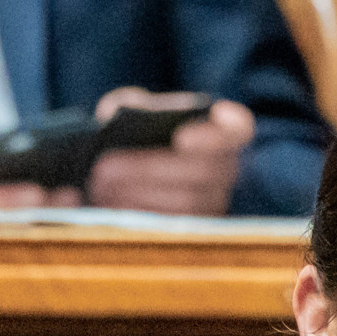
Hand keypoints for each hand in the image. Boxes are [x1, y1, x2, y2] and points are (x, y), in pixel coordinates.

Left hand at [85, 89, 254, 215]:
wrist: (136, 166)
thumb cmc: (142, 130)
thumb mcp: (136, 109)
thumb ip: (130, 107)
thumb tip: (112, 118)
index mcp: (227, 129)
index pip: (238, 130)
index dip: (213, 137)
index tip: (180, 137)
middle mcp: (229, 168)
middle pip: (202, 172)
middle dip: (150, 170)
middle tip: (104, 167)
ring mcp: (217, 202)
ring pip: (186, 204)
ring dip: (137, 194)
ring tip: (98, 185)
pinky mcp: (196, 229)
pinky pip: (173, 227)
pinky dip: (137, 215)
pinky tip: (106, 205)